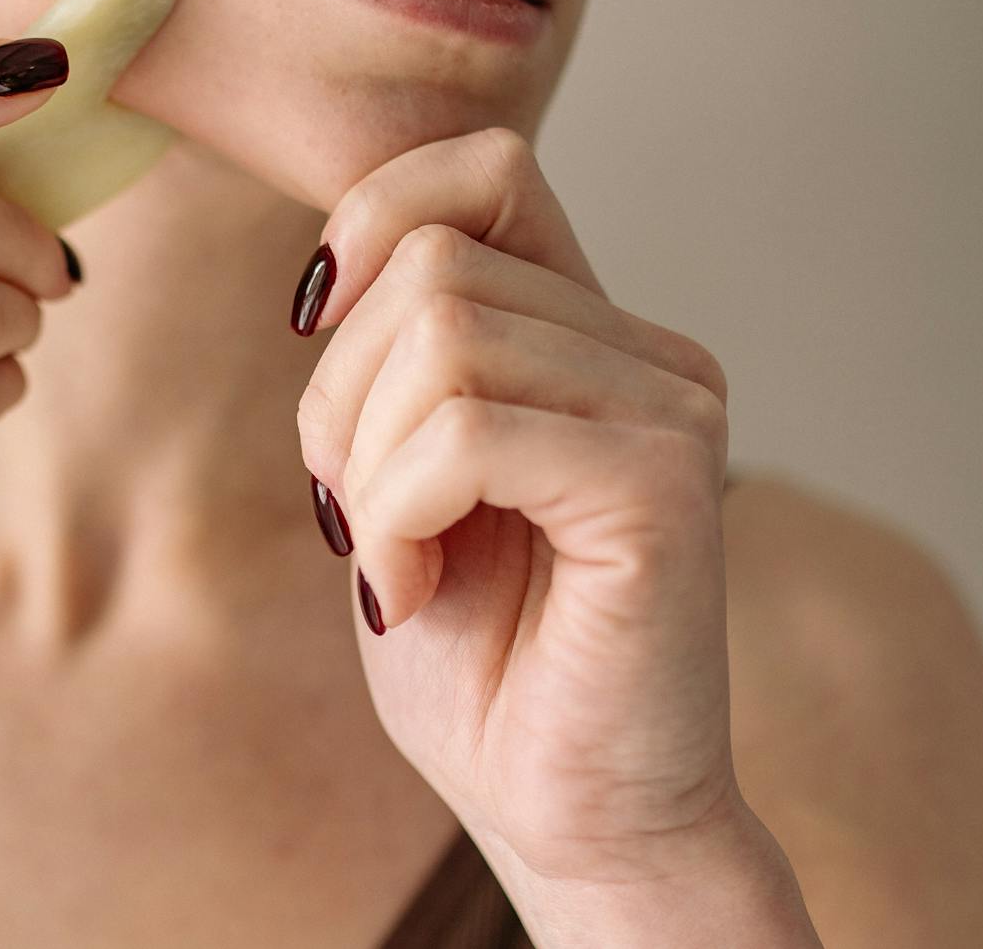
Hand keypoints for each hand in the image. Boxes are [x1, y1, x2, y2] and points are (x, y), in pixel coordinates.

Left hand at [292, 126, 771, 889]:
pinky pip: (467, 431)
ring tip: (394, 557)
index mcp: (589, 334)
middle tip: (357, 512)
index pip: (484, 169)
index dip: (373, 216)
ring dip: (365, 462)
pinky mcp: (663, 487)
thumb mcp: (397, 474)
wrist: (565, 814)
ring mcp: (670, 411)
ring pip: (441, 335)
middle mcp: (649, 354)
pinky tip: (412, 590)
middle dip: (339, 392)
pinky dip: (397, 512)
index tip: (312, 323)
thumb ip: (395, 358)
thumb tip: (335, 265)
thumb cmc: (483, 660)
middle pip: (431, 261)